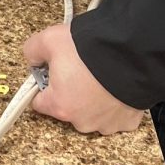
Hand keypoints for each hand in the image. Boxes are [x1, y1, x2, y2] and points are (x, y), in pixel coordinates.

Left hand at [23, 23, 143, 134]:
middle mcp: (82, 121)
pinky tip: (115, 86)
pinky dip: (114, 103)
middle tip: (78, 69)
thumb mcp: (49, 39)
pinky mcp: (128, 121)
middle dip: (70, 90)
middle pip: (67, 107)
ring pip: (92, 112)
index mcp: (60, 106)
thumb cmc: (91, 50)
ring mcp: (107, 124)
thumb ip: (33, 50)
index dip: (43, 84)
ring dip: (93, 98)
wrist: (132, 54)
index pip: (39, 102)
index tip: (50, 73)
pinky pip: (116, 114)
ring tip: (98, 76)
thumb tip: (33, 58)